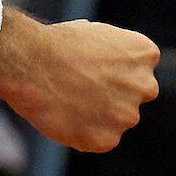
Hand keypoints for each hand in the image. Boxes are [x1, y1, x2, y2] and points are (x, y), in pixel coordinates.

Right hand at [0, 12, 158, 154]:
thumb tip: (103, 68)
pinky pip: (96, 141)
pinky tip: (61, 117)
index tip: (87, 71)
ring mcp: (127, 116)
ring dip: (95, 117)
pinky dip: (80, 134)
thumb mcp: (94, 34)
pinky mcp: (107, 140)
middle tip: (77, 91)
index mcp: (145, 55)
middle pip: (131, 98)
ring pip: (114, 121)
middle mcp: (145, 86)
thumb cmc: (53, 44)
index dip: (110, 73)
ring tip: (64, 103)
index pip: (137, 72)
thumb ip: (111, 55)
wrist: (30, 63)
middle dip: (110, 97)